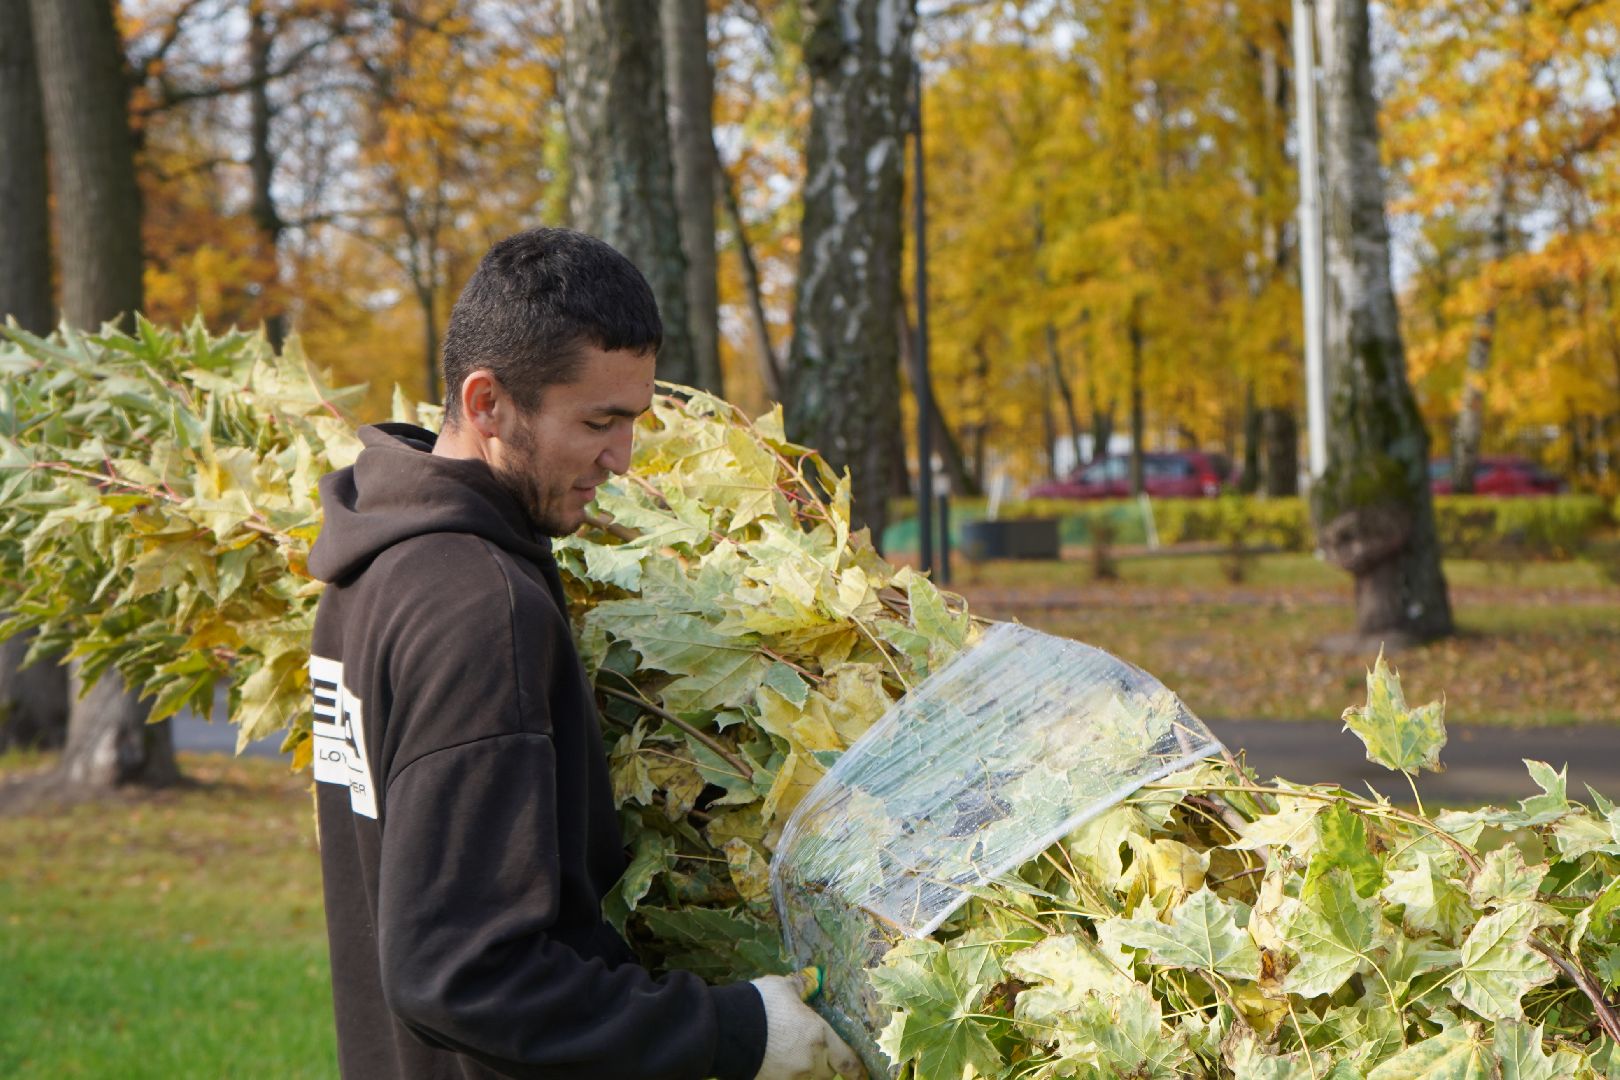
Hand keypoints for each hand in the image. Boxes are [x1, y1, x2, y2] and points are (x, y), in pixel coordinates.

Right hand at [750, 974, 867, 1079]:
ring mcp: (791, 1076)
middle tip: (816, 1053)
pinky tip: (778, 1064)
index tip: (860, 1073)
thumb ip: (800, 986)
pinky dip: (787, 1074)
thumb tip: (808, 981)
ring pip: (808, 1079)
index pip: (847, 1060)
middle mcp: (810, 1060)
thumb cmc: (760, 1004)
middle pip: (828, 1072)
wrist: (729, 1027)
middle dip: (825, 1064)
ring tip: (794, 1057)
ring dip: (807, 1071)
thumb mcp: (783, 987)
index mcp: (819, 1035)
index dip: (856, 1069)